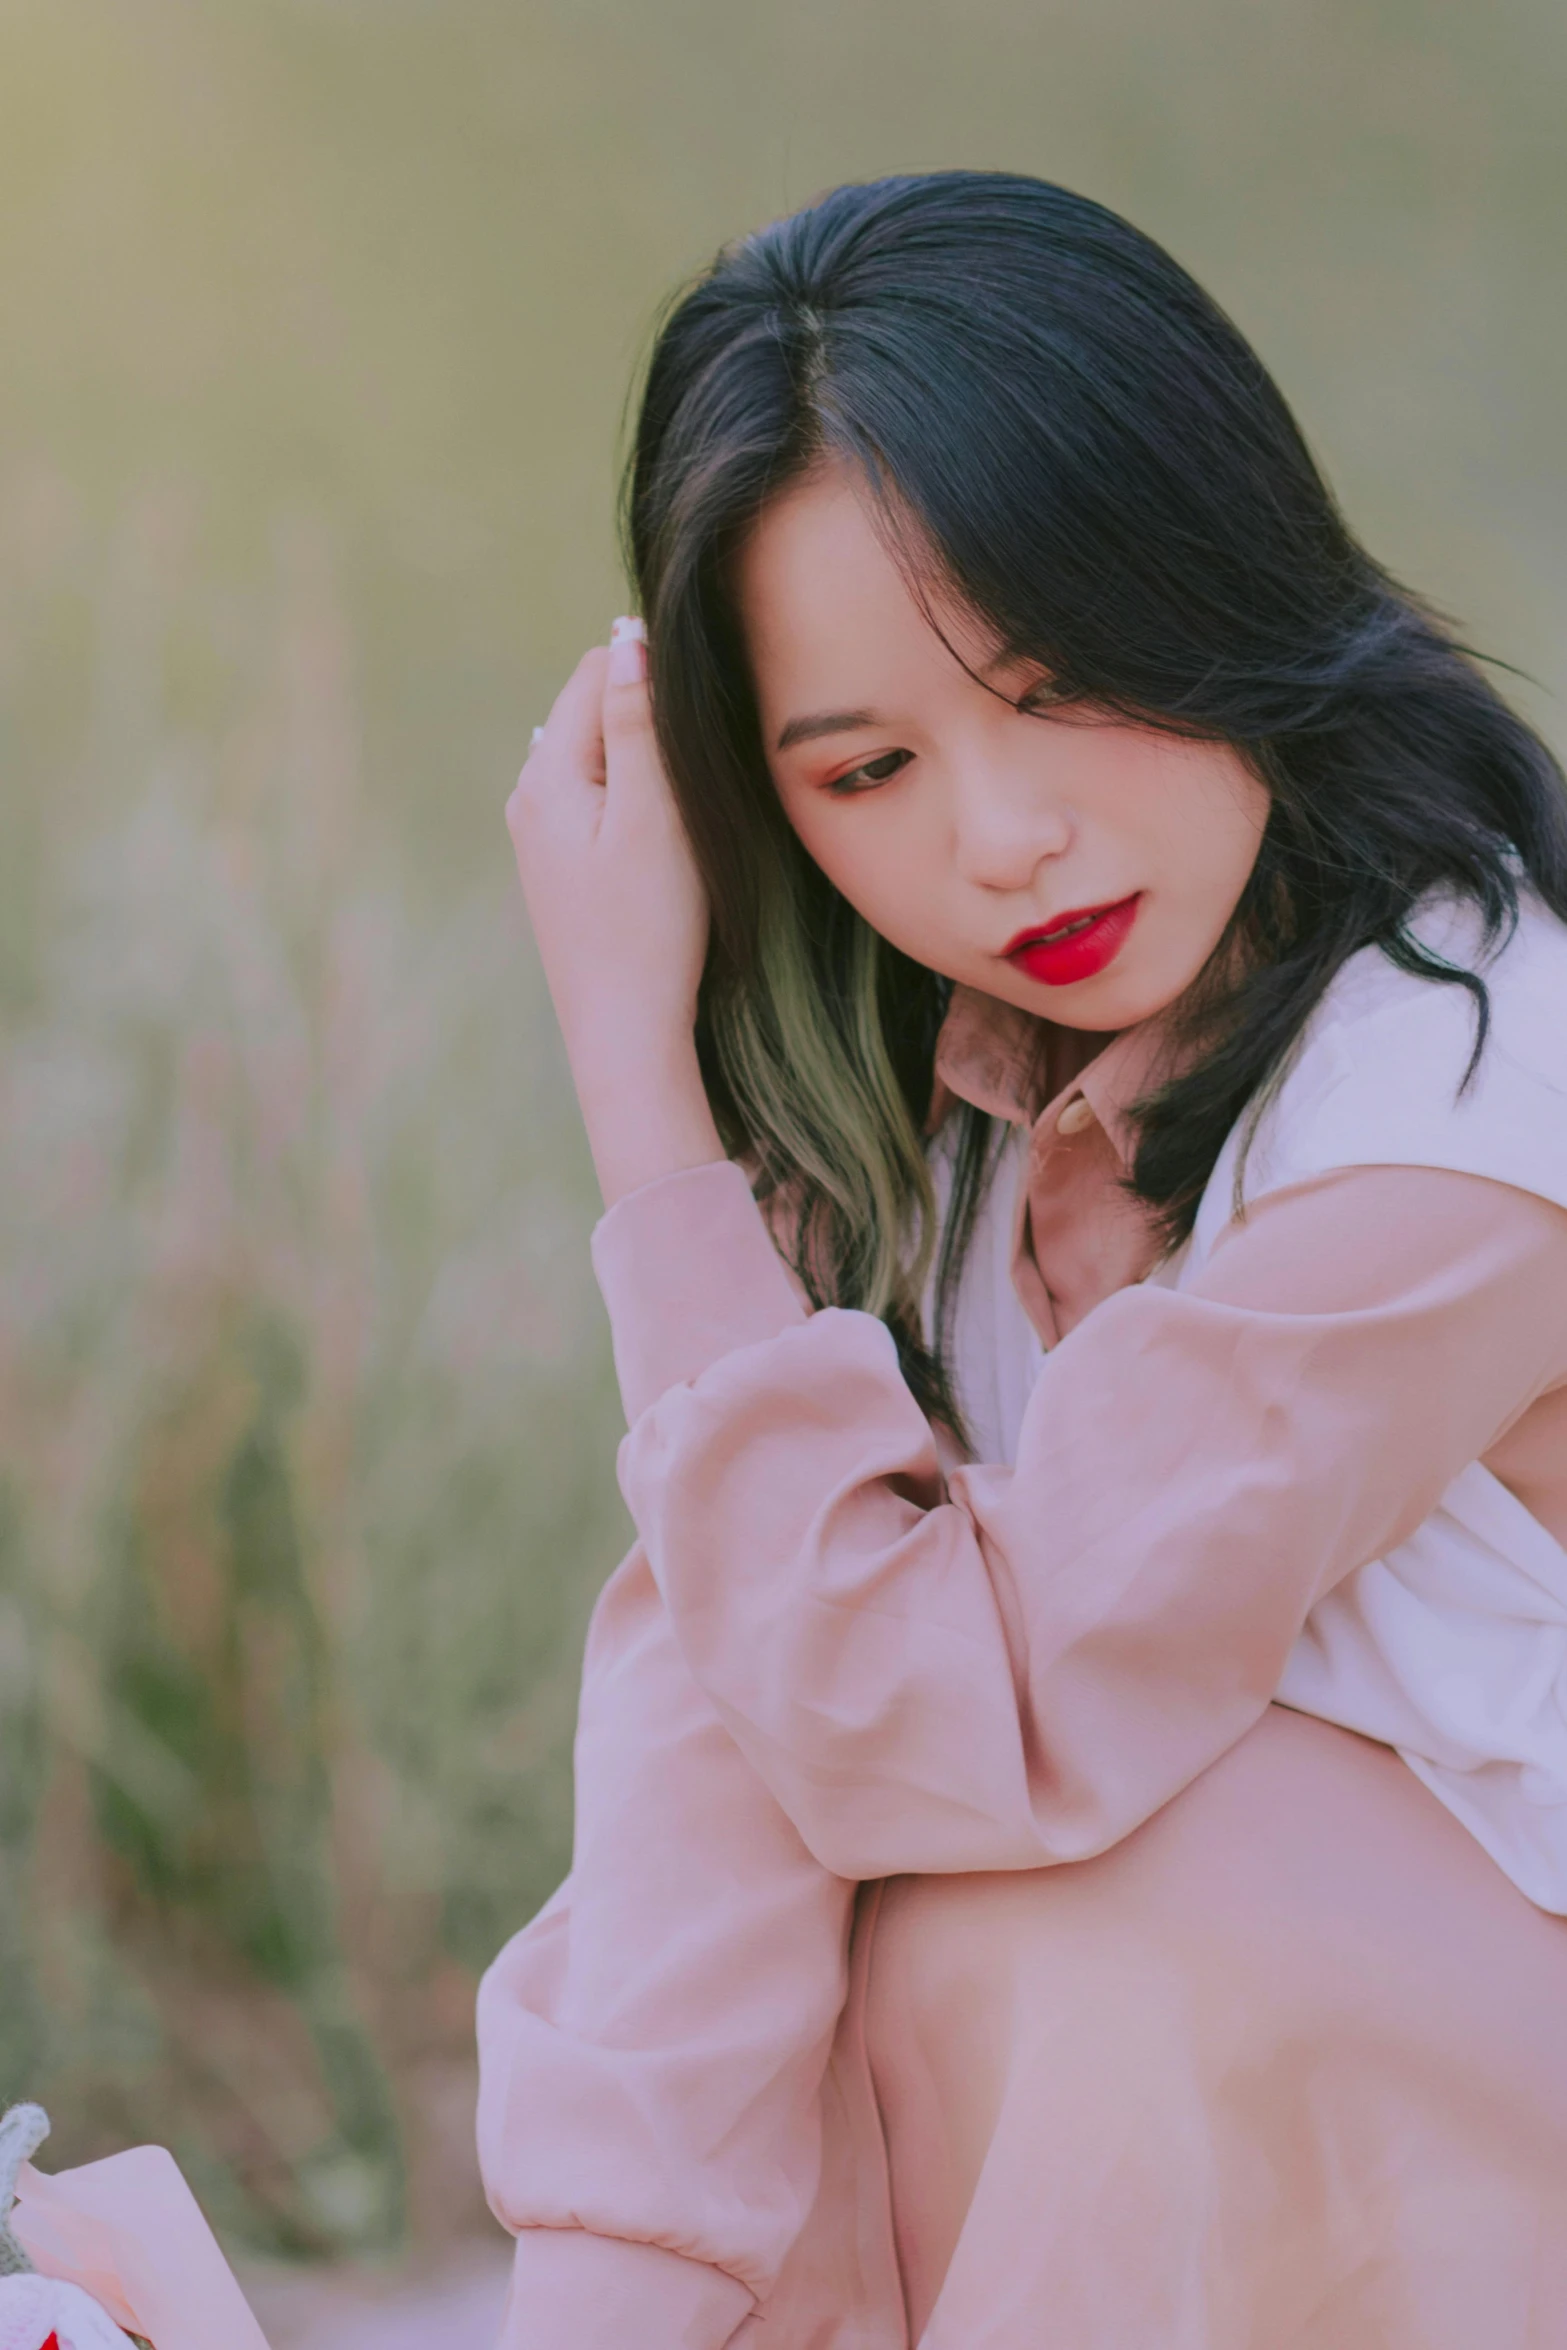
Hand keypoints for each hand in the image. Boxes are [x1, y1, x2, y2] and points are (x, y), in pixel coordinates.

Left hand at [507, 620, 723, 1206]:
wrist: (625, 1037)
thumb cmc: (649, 930)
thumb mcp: (656, 817)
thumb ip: (638, 723)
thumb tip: (628, 636)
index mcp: (546, 774)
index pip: (596, 671)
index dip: (655, 677)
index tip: (706, 722)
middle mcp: (528, 795)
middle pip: (591, 710)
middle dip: (646, 718)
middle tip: (700, 779)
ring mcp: (538, 836)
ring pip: (597, 756)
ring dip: (644, 763)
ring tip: (686, 814)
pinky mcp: (558, 870)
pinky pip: (596, 800)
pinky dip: (632, 800)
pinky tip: (662, 841)